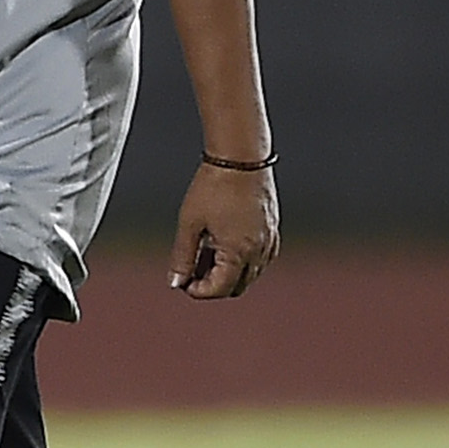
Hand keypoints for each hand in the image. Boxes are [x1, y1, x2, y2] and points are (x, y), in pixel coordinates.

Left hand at [171, 159, 278, 298]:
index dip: (198, 291)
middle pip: (236, 287)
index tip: (184, 282)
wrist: (240, 156)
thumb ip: (182, 257)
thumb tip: (176, 281)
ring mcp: (269, 241)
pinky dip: (242, 259)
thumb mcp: (190, 223)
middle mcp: (260, 251)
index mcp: (239, 252)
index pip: (219, 289)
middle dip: (213, 284)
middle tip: (192, 269)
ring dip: (227, 272)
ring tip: (205, 251)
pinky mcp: (272, 230)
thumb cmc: (215, 185)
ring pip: (249, 274)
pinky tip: (223, 242)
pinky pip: (259, 258)